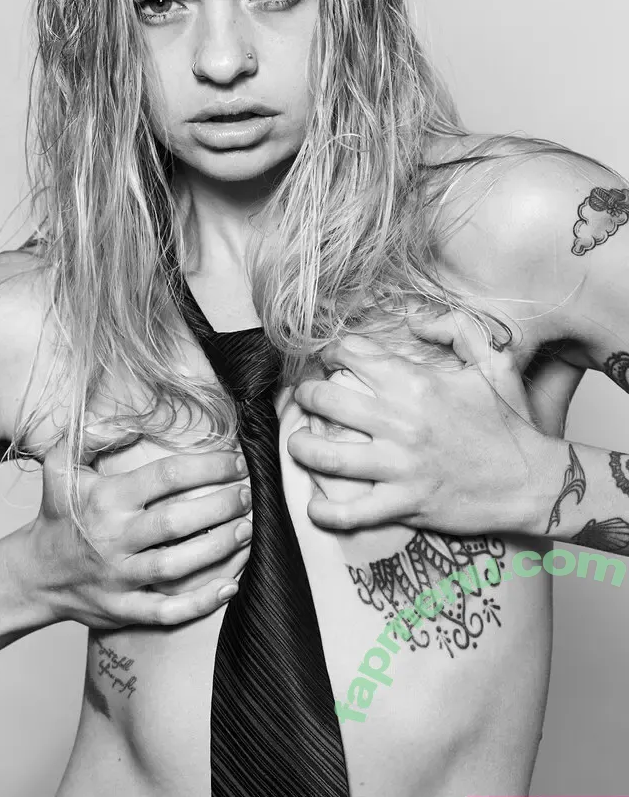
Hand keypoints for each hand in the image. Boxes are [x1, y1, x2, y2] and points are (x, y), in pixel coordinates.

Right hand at [26, 444, 251, 627]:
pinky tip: (229, 587)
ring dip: (217, 549)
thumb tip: (130, 421)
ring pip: (176, 565)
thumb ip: (94, 436)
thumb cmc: (59, 514)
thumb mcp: (60, 465)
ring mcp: (119, 577)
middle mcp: (114, 538)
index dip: (207, 466)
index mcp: (106, 499)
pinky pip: (167, 611)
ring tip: (247, 530)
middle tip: (248, 494)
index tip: (236, 461)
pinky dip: (200, 603)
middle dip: (220, 506)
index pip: (165, 476)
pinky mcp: (123, 610)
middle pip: (176, 520)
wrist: (33, 573)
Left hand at [287, 312, 549, 535]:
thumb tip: (414, 319)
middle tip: (306, 396)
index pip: (353, 356)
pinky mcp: (403, 504)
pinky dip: (324, 511)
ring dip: (301, 446)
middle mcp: (401, 422)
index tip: (330, 358)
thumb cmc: (511, 424)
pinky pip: (350, 512)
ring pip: (326, 456)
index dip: (332, 351)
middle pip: (326, 400)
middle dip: (306, 394)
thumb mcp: (495, 361)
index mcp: (417, 384)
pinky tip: (315, 503)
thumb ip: (456, 328)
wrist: (534, 482)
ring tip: (298, 442)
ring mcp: (399, 466)